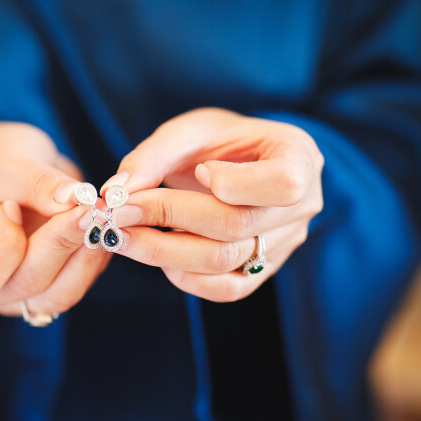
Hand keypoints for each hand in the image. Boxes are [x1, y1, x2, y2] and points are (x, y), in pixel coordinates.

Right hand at [0, 122, 109, 316]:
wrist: (10, 164)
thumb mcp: (9, 161)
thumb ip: (41, 183)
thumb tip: (80, 200)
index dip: (5, 247)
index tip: (11, 207)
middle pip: (26, 283)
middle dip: (61, 243)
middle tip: (90, 207)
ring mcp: (13, 295)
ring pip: (58, 294)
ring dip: (86, 256)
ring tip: (101, 216)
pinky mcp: (46, 289)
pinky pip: (75, 285)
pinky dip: (94, 259)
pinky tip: (104, 227)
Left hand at [101, 108, 323, 301]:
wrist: (236, 162)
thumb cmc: (218, 140)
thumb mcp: (189, 131)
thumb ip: (152, 156)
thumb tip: (116, 191)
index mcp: (299, 156)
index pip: (282, 183)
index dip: (233, 184)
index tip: (197, 171)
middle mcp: (303, 205)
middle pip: (237, 228)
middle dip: (168, 219)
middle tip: (118, 213)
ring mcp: (285, 243)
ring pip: (225, 263)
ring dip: (164, 252)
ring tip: (123, 234)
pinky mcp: (263, 270)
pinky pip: (226, 289)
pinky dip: (184, 276)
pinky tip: (157, 253)